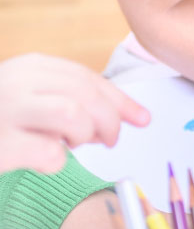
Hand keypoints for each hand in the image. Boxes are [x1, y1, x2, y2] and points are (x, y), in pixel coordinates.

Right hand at [0, 54, 150, 173]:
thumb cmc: (0, 120)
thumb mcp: (32, 96)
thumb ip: (72, 97)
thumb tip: (134, 116)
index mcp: (31, 66)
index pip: (89, 79)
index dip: (121, 101)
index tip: (143, 120)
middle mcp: (18, 81)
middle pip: (87, 97)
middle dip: (109, 121)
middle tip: (108, 141)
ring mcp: (5, 111)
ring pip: (74, 116)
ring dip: (84, 135)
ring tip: (72, 146)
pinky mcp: (0, 145)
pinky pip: (49, 154)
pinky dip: (57, 161)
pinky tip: (45, 160)